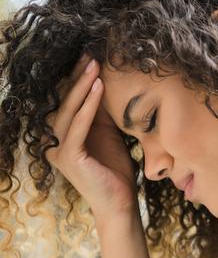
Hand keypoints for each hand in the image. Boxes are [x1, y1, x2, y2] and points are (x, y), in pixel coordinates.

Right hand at [44, 55, 137, 221]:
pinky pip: (78, 126)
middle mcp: (57, 142)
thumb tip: (105, 85)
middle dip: (78, 78)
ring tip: (95, 66)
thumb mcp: (110, 135)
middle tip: (91, 55)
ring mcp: (60, 151)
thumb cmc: (117, 170)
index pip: (70, 104)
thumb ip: (103, 115)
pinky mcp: (69, 158)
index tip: (90, 59)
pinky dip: (88, 106)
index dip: (78, 81)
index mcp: (66, 137)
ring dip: (82, 87)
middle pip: (65, 103)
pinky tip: (99, 88)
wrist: (121, 202)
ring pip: (68, 111)